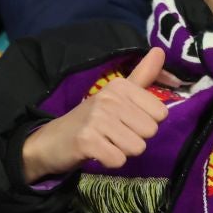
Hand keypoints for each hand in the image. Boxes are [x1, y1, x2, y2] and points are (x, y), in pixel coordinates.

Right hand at [21, 48, 169, 180]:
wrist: (51, 140)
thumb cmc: (92, 118)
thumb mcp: (117, 94)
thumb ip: (142, 75)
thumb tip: (160, 50)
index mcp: (121, 86)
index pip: (161, 113)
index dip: (147, 122)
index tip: (126, 120)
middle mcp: (109, 98)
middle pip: (150, 131)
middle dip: (136, 138)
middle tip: (114, 134)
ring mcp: (96, 119)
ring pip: (137, 147)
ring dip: (123, 151)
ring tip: (106, 142)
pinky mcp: (86, 141)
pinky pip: (119, 160)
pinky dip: (110, 162)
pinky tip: (97, 153)